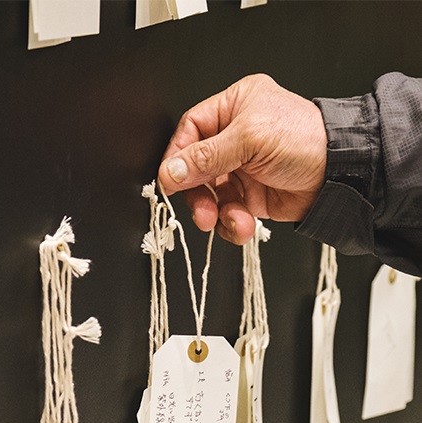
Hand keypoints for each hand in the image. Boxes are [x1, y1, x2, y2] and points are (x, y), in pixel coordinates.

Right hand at [158, 74, 327, 243]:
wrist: (341, 175)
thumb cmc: (307, 140)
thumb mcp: (250, 139)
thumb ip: (206, 157)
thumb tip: (170, 173)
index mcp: (234, 107)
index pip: (190, 131)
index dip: (178, 157)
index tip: (171, 181)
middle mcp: (234, 137)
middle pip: (195, 169)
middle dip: (198, 194)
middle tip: (202, 211)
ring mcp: (241, 168)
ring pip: (209, 196)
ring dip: (216, 213)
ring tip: (230, 220)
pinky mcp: (250, 196)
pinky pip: (226, 213)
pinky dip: (231, 223)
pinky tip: (243, 225)